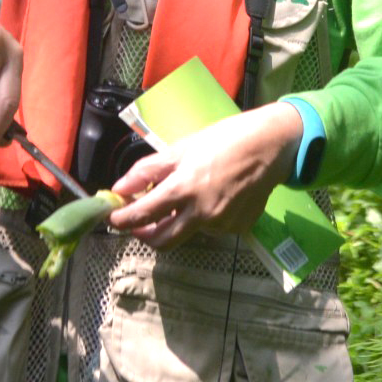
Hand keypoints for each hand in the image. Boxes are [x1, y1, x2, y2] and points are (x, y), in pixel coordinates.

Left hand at [105, 103, 301, 248]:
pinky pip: (212, 229)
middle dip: (145, 235)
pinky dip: (203, 218)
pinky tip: (212, 196)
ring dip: (178, 221)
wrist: (270, 145)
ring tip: (187, 194)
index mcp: (184, 189)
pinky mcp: (239, 228)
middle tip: (138, 222)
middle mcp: (202, 213)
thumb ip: (147, 171)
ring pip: (188, 232)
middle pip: (163, 241)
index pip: (143, 215)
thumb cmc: (222, 139)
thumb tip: (119, 189)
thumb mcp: (180, 149)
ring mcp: (223, 224)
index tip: (111, 219)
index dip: (122, 220)